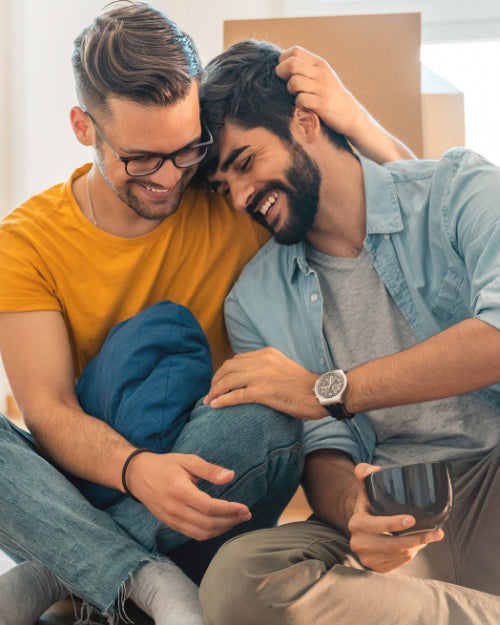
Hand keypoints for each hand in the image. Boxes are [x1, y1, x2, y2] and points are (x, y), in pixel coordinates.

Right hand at [126, 451, 251, 540]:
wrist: (138, 475)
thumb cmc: (165, 465)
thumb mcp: (188, 460)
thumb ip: (209, 470)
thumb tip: (230, 476)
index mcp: (180, 490)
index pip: (209, 507)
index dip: (229, 510)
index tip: (244, 508)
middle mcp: (174, 509)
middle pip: (208, 524)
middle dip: (230, 521)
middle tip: (246, 515)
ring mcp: (171, 519)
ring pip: (201, 533)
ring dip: (222, 529)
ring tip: (237, 520)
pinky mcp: (170, 524)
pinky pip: (193, 534)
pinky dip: (210, 533)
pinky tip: (221, 525)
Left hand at [203, 347, 325, 419]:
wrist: (320, 393)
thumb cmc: (304, 385)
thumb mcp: (283, 366)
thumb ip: (267, 367)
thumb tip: (251, 377)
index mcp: (266, 353)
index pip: (236, 359)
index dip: (224, 371)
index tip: (218, 381)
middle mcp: (262, 361)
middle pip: (228, 368)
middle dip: (215, 380)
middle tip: (210, 392)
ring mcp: (261, 375)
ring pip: (228, 381)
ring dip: (214, 391)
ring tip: (208, 400)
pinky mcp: (263, 392)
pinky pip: (235, 395)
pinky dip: (222, 400)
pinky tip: (214, 405)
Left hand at [276, 46, 367, 139]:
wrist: (349, 113)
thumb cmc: (328, 95)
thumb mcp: (320, 76)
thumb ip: (304, 67)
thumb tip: (282, 61)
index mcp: (319, 63)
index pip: (295, 51)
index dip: (283, 61)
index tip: (285, 72)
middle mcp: (321, 73)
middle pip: (292, 64)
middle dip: (281, 73)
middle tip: (285, 83)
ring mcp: (322, 88)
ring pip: (294, 82)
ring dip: (290, 90)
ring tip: (296, 95)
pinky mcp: (322, 104)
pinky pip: (300, 100)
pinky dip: (298, 104)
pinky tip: (304, 106)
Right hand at [348, 463, 443, 572]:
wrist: (361, 529)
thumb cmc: (368, 507)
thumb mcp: (365, 490)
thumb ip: (364, 474)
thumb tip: (373, 469)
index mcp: (356, 524)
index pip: (376, 525)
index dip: (394, 524)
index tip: (412, 520)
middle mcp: (359, 543)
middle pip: (392, 545)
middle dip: (417, 540)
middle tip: (436, 533)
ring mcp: (367, 558)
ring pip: (399, 555)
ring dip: (416, 547)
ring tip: (430, 537)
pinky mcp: (377, 568)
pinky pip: (399, 564)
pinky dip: (411, 554)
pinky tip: (417, 545)